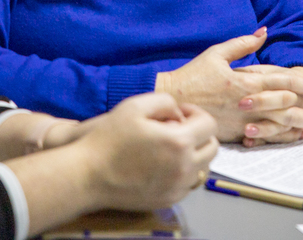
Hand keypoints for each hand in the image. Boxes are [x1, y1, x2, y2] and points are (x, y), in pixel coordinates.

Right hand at [73, 93, 217, 211]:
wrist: (89, 175)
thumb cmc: (109, 138)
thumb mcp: (134, 105)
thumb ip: (165, 102)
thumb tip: (180, 114)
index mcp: (179, 141)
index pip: (209, 124)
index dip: (196, 113)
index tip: (179, 113)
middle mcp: (184, 167)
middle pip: (213, 147)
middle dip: (200, 133)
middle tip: (178, 128)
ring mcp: (178, 187)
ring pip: (204, 167)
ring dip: (195, 153)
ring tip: (172, 147)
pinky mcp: (169, 200)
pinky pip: (189, 184)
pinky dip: (184, 172)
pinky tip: (164, 164)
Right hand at [155, 28, 302, 142]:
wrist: (171, 101)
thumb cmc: (192, 76)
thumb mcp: (216, 54)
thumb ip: (243, 44)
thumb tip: (264, 32)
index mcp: (242, 81)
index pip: (278, 81)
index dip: (297, 83)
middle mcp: (245, 102)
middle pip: (281, 105)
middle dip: (301, 107)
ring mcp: (239, 120)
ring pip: (274, 124)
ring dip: (293, 125)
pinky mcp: (232, 133)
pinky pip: (260, 137)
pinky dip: (276, 137)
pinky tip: (286, 138)